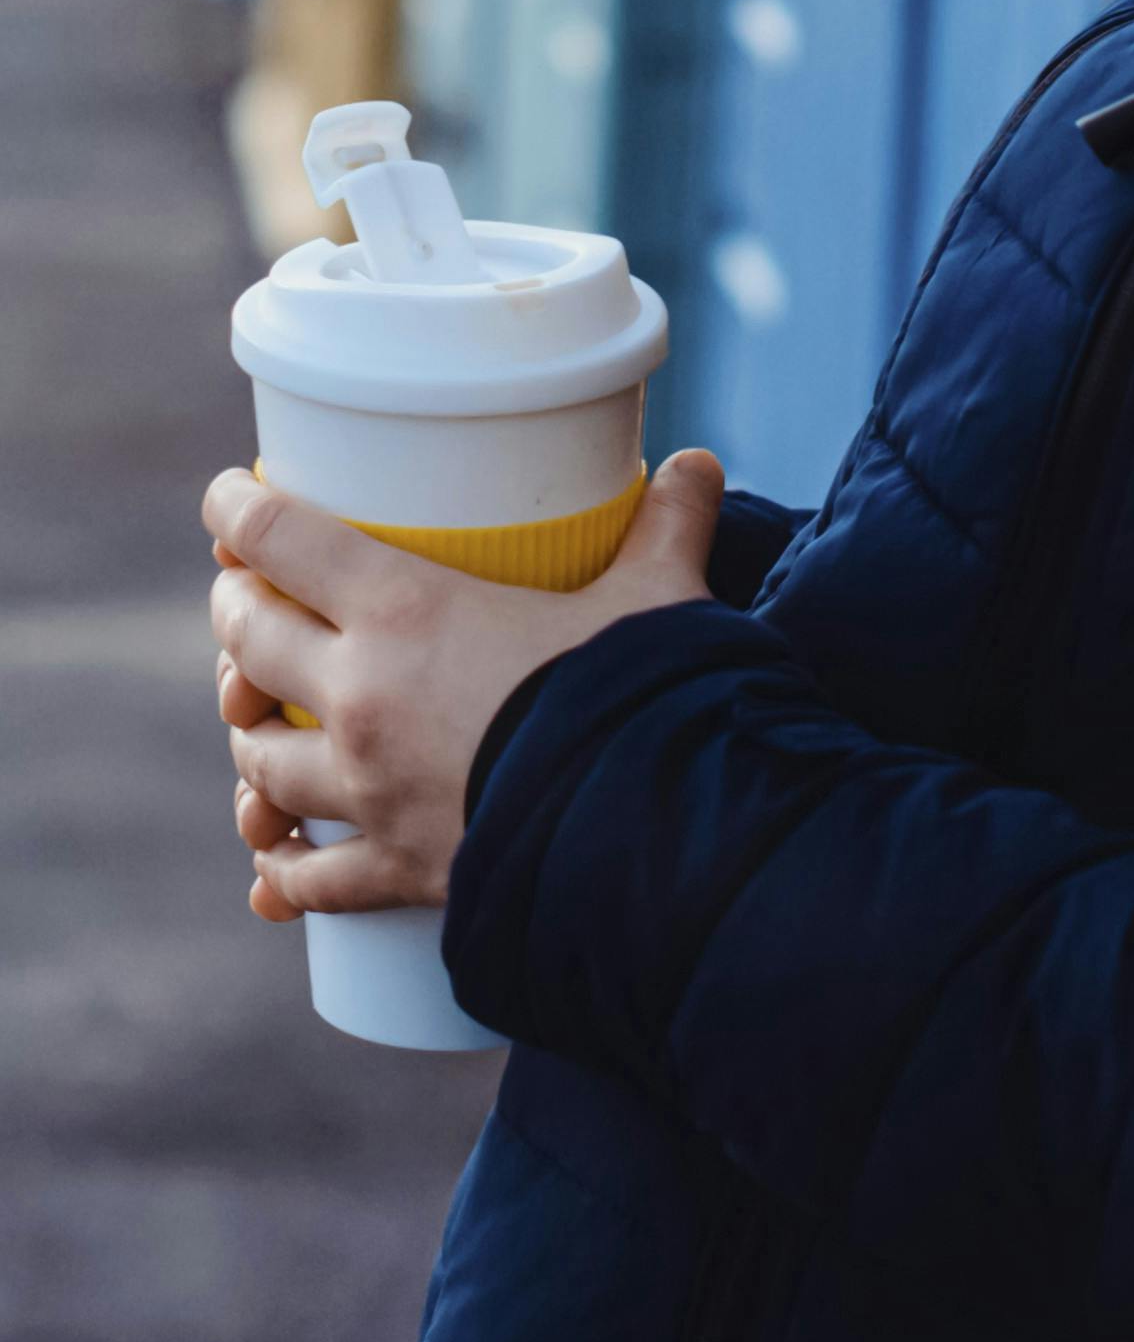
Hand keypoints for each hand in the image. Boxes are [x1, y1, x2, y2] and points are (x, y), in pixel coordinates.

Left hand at [210, 450, 725, 917]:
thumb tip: (699, 466)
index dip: (237, 512)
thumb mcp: (661, 597)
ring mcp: (366, 790)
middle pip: (247, 642)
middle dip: (234, 613)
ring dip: (250, 731)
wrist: (647, 834)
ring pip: (260, 757)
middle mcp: (360, 698)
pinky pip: (308, 875)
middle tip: (244, 599)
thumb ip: (670, 528)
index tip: (225, 500)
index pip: (282, 542)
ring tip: (257, 717)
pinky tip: (273, 861)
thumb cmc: (645, 697)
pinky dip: (282, 865)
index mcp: (406, 613)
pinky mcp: (393, 866)